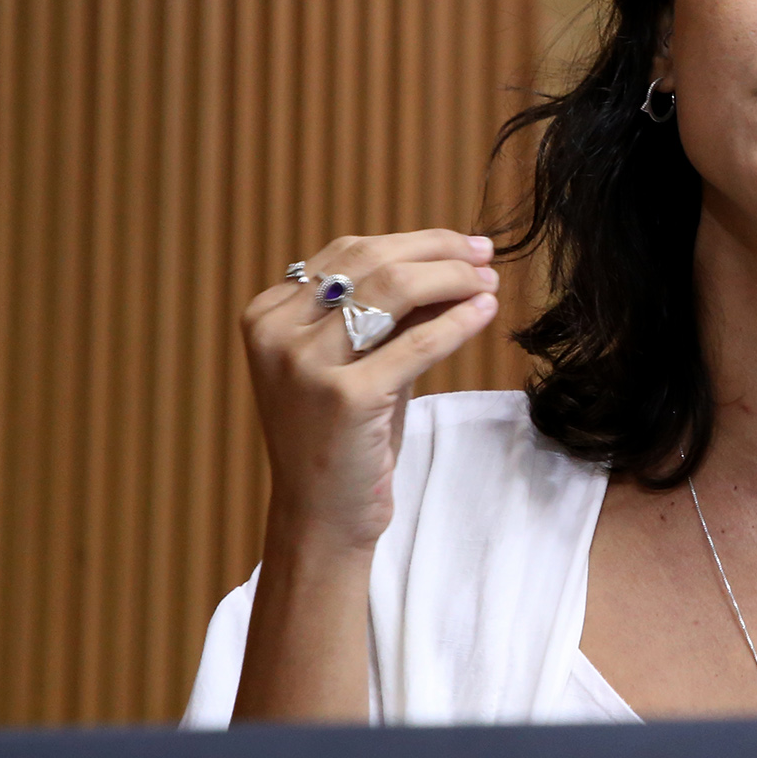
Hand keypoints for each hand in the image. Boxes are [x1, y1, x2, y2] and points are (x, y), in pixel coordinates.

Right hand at [241, 229, 500, 553]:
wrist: (321, 515)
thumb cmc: (343, 435)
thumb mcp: (356, 359)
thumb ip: (389, 312)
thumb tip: (453, 261)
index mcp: (268, 315)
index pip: (350, 250)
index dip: (415, 241)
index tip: (461, 245)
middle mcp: (277, 334)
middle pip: (373, 260)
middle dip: (438, 250)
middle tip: (484, 254)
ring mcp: (306, 365)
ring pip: (395, 289)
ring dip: (453, 278)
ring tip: (488, 282)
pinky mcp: (346, 397)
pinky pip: (418, 342)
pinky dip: (458, 321)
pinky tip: (486, 313)